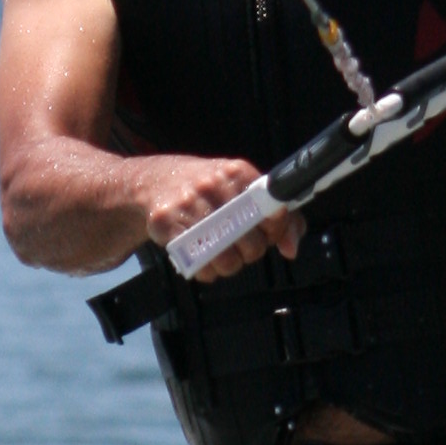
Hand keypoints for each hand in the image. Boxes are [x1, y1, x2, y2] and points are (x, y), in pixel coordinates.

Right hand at [142, 154, 301, 279]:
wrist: (154, 182)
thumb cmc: (208, 191)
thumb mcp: (243, 191)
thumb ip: (280, 217)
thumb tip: (291, 249)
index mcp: (237, 173)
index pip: (272, 210)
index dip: (274, 230)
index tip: (266, 233)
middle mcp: (213, 185)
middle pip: (251, 242)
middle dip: (251, 251)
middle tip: (240, 244)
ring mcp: (188, 205)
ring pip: (226, 259)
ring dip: (228, 265)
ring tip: (221, 252)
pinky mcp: (167, 225)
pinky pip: (200, 266)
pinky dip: (206, 271)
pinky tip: (202, 257)